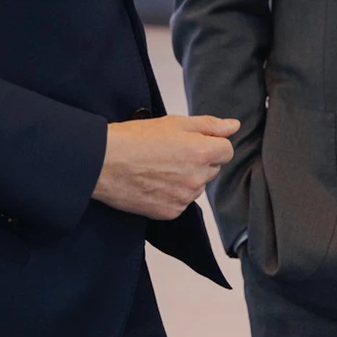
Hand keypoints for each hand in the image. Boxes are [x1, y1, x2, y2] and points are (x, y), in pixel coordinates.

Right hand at [92, 115, 238, 219]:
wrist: (103, 163)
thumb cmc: (135, 138)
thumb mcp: (174, 122)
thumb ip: (209, 125)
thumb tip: (234, 126)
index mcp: (201, 152)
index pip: (227, 151)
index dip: (211, 144)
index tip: (192, 142)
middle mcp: (197, 178)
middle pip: (211, 169)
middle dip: (199, 161)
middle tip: (171, 153)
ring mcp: (184, 198)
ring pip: (196, 187)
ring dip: (186, 179)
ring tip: (159, 168)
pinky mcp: (170, 213)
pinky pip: (181, 203)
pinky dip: (172, 195)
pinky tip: (153, 183)